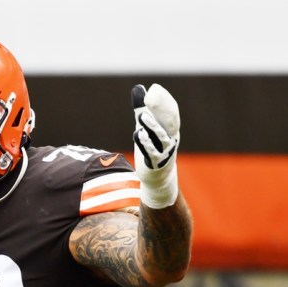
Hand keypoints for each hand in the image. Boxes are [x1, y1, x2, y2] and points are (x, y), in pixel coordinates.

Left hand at [131, 83, 179, 208]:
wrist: (157, 176)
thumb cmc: (152, 147)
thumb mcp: (147, 127)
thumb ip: (142, 109)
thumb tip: (138, 88)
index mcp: (171, 129)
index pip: (171, 112)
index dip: (164, 100)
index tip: (155, 88)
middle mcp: (171, 139)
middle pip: (168, 122)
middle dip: (160, 109)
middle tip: (150, 96)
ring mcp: (165, 151)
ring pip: (160, 137)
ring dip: (152, 126)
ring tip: (141, 116)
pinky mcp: (156, 162)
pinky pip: (151, 152)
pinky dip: (145, 143)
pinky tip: (138, 133)